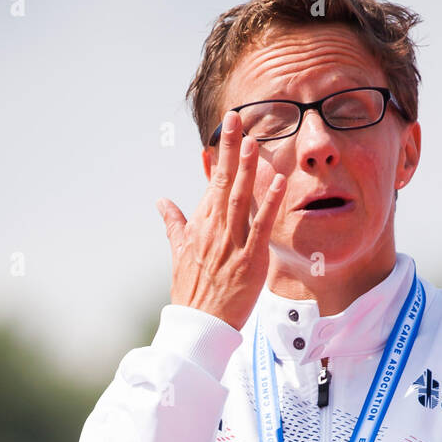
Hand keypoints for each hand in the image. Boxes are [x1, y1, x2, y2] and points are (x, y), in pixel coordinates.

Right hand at [156, 110, 286, 330]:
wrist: (198, 324)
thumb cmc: (191, 291)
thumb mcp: (178, 252)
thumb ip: (174, 223)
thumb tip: (161, 201)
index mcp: (200, 224)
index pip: (213, 181)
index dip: (222, 154)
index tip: (227, 128)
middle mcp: (214, 229)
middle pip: (225, 182)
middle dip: (232, 149)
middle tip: (238, 117)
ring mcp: (231, 243)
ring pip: (240, 198)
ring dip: (248, 169)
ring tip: (255, 140)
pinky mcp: (249, 260)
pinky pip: (261, 227)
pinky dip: (270, 203)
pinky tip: (279, 182)